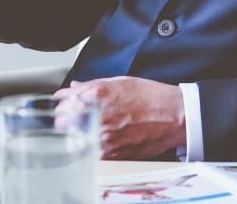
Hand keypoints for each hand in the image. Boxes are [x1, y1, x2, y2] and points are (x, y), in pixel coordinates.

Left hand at [54, 76, 185, 159]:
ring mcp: (104, 136)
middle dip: (64, 119)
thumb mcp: (120, 82)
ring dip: (76, 134)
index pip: (63, 100)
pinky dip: (90, 145)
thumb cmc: (151, 97)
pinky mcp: (112, 153)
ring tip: (87, 128)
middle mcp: (98, 115)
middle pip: (62, 121)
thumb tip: (74, 87)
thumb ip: (92, 85)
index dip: (61, 102)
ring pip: (74, 139)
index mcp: (98, 94)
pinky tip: (99, 138)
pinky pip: (90, 150)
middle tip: (70, 118)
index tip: (63, 104)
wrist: (174, 116)